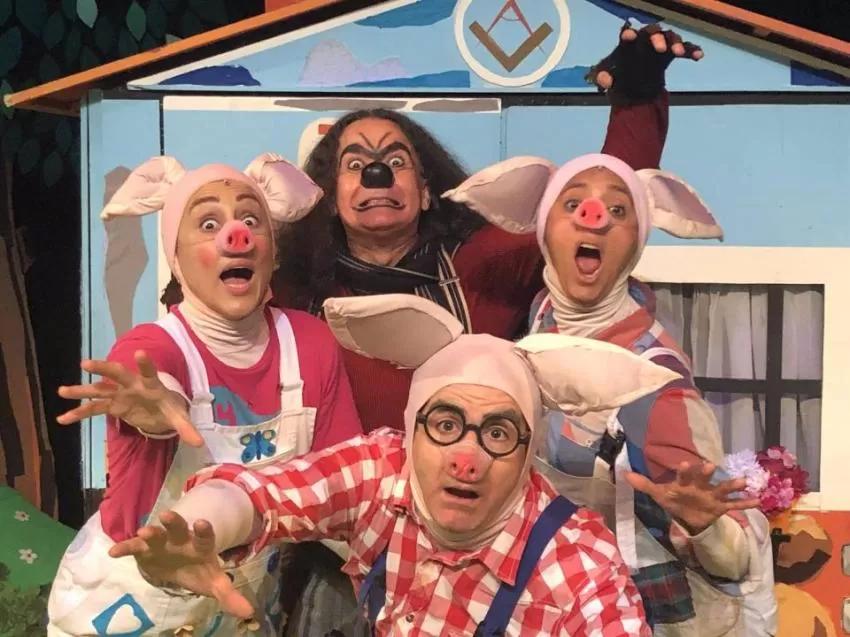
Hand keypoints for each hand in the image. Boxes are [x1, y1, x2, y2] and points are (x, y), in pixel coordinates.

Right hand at [57, 350, 202, 445]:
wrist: (160, 410)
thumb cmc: (169, 408)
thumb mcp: (179, 418)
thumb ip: (187, 428)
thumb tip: (200, 443)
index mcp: (152, 384)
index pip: (150, 372)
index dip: (145, 364)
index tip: (140, 353)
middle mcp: (133, 385)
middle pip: (117, 374)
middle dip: (103, 369)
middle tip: (85, 364)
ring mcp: (120, 394)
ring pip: (99, 390)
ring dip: (81, 390)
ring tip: (62, 391)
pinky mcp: (112, 406)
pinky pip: (93, 409)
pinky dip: (79, 413)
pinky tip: (62, 419)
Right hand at [110, 510, 254, 619]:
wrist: (179, 565)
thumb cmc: (198, 570)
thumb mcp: (213, 583)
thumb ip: (228, 595)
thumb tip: (248, 612)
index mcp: (201, 545)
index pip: (205, 536)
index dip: (204, 530)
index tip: (202, 523)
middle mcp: (181, 539)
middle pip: (178, 528)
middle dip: (174, 522)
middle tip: (167, 515)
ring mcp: (162, 542)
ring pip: (156, 534)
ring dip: (150, 532)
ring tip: (142, 532)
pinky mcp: (144, 550)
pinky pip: (134, 547)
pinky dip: (125, 548)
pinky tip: (114, 552)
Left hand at [589, 22, 703, 102]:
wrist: (633, 87)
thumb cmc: (619, 77)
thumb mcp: (607, 80)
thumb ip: (602, 78)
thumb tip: (604, 81)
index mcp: (629, 44)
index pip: (629, 35)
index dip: (629, 35)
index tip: (628, 36)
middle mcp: (645, 41)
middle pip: (653, 32)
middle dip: (656, 38)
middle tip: (660, 48)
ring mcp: (660, 46)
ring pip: (670, 38)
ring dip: (676, 43)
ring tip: (679, 52)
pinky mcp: (672, 54)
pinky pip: (684, 49)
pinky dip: (692, 50)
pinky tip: (699, 56)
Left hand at [625, 461, 758, 535]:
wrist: (689, 516)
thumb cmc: (674, 500)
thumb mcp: (660, 494)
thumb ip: (644, 485)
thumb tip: (624, 475)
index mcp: (685, 483)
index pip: (683, 475)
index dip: (684, 470)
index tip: (684, 463)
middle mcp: (700, 486)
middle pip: (705, 479)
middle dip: (708, 473)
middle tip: (711, 465)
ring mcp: (712, 496)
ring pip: (723, 489)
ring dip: (732, 485)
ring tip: (744, 481)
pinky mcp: (720, 507)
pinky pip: (734, 505)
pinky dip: (745, 503)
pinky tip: (757, 500)